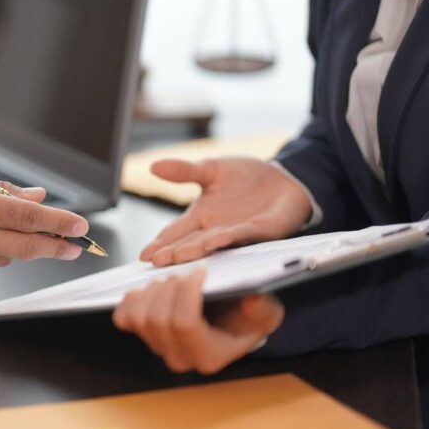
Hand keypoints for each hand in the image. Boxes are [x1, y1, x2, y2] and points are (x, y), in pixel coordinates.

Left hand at [113, 268, 283, 373]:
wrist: (231, 322)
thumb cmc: (247, 317)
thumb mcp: (268, 313)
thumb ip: (263, 310)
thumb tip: (251, 300)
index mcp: (209, 356)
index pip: (184, 324)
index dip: (186, 293)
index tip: (199, 271)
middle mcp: (179, 357)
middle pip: (158, 318)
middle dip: (169, 287)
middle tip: (184, 271)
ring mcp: (157, 347)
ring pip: (138, 317)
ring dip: (150, 290)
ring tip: (169, 278)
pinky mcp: (142, 334)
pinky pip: (124, 318)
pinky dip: (132, 298)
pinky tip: (150, 287)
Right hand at [140, 157, 311, 266]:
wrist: (284, 178)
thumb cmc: (246, 177)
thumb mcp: (210, 169)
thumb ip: (184, 171)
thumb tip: (153, 166)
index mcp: (200, 217)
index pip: (175, 233)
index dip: (160, 244)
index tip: (144, 255)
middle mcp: (215, 230)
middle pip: (189, 243)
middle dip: (172, 253)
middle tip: (155, 262)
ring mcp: (237, 233)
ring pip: (211, 244)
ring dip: (195, 251)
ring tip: (177, 257)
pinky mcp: (260, 231)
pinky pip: (242, 234)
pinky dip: (227, 238)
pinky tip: (213, 241)